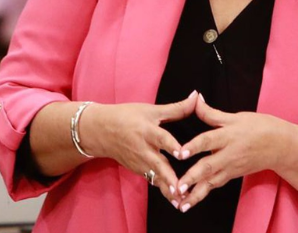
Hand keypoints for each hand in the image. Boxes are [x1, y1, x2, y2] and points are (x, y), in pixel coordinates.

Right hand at [78, 91, 196, 203]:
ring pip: (155, 177)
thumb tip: (197, 96)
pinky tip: (175, 199)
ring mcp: (139, 162)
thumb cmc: (126, 116)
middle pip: (157, 164)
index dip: (171, 145)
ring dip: (168, 189)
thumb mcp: (150, 110)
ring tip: (181, 200)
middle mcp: (143, 149)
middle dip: (169, 178)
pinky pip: (153, 180)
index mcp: (146, 130)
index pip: (160, 138)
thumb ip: (177, 108)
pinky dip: (163, 189)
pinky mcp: (138, 170)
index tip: (182, 153)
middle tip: (181, 188)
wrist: (100, 131)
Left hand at [174, 94, 289, 212]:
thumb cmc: (259, 127)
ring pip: (211, 182)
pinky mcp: (232, 175)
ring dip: (195, 194)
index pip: (208, 140)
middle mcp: (228, 154)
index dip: (194, 146)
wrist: (280, 146)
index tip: (181, 153)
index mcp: (228, 136)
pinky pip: (215, 185)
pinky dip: (203, 194)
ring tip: (181, 204)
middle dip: (192, 178)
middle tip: (178, 186)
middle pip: (208, 166)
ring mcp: (230, 168)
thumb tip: (195, 99)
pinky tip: (190, 201)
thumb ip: (212, 113)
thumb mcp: (236, 117)